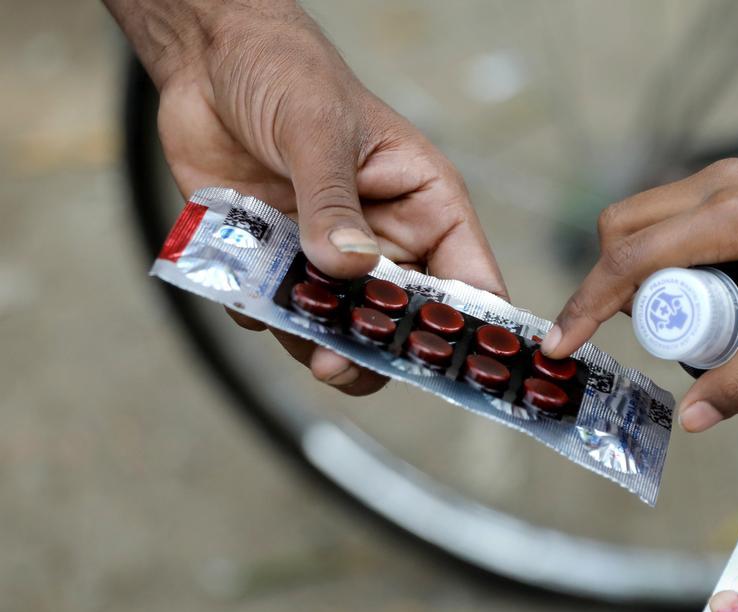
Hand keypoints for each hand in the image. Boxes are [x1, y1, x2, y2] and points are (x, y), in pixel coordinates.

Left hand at [125, 2, 505, 393]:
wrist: (206, 59)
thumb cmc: (287, 73)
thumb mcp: (317, 130)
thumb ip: (333, 202)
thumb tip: (349, 268)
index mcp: (426, 205)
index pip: (470, 280)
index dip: (469, 329)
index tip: (449, 365)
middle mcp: (388, 239)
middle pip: (403, 321)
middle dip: (375, 349)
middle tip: (338, 365)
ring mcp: (333, 255)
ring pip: (342, 328)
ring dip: (315, 340)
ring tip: (293, 336)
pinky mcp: (280, 262)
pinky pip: (281, 312)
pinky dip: (262, 314)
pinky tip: (244, 289)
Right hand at [544, 160, 737, 430]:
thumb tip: (691, 421)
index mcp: (731, 214)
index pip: (630, 259)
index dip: (586, 305)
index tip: (559, 344)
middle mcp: (722, 183)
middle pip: (623, 227)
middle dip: (607, 283)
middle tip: (632, 338)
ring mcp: (733, 176)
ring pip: (647, 215)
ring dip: (636, 265)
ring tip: (669, 320)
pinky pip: (677, 212)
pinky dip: (663, 248)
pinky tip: (695, 289)